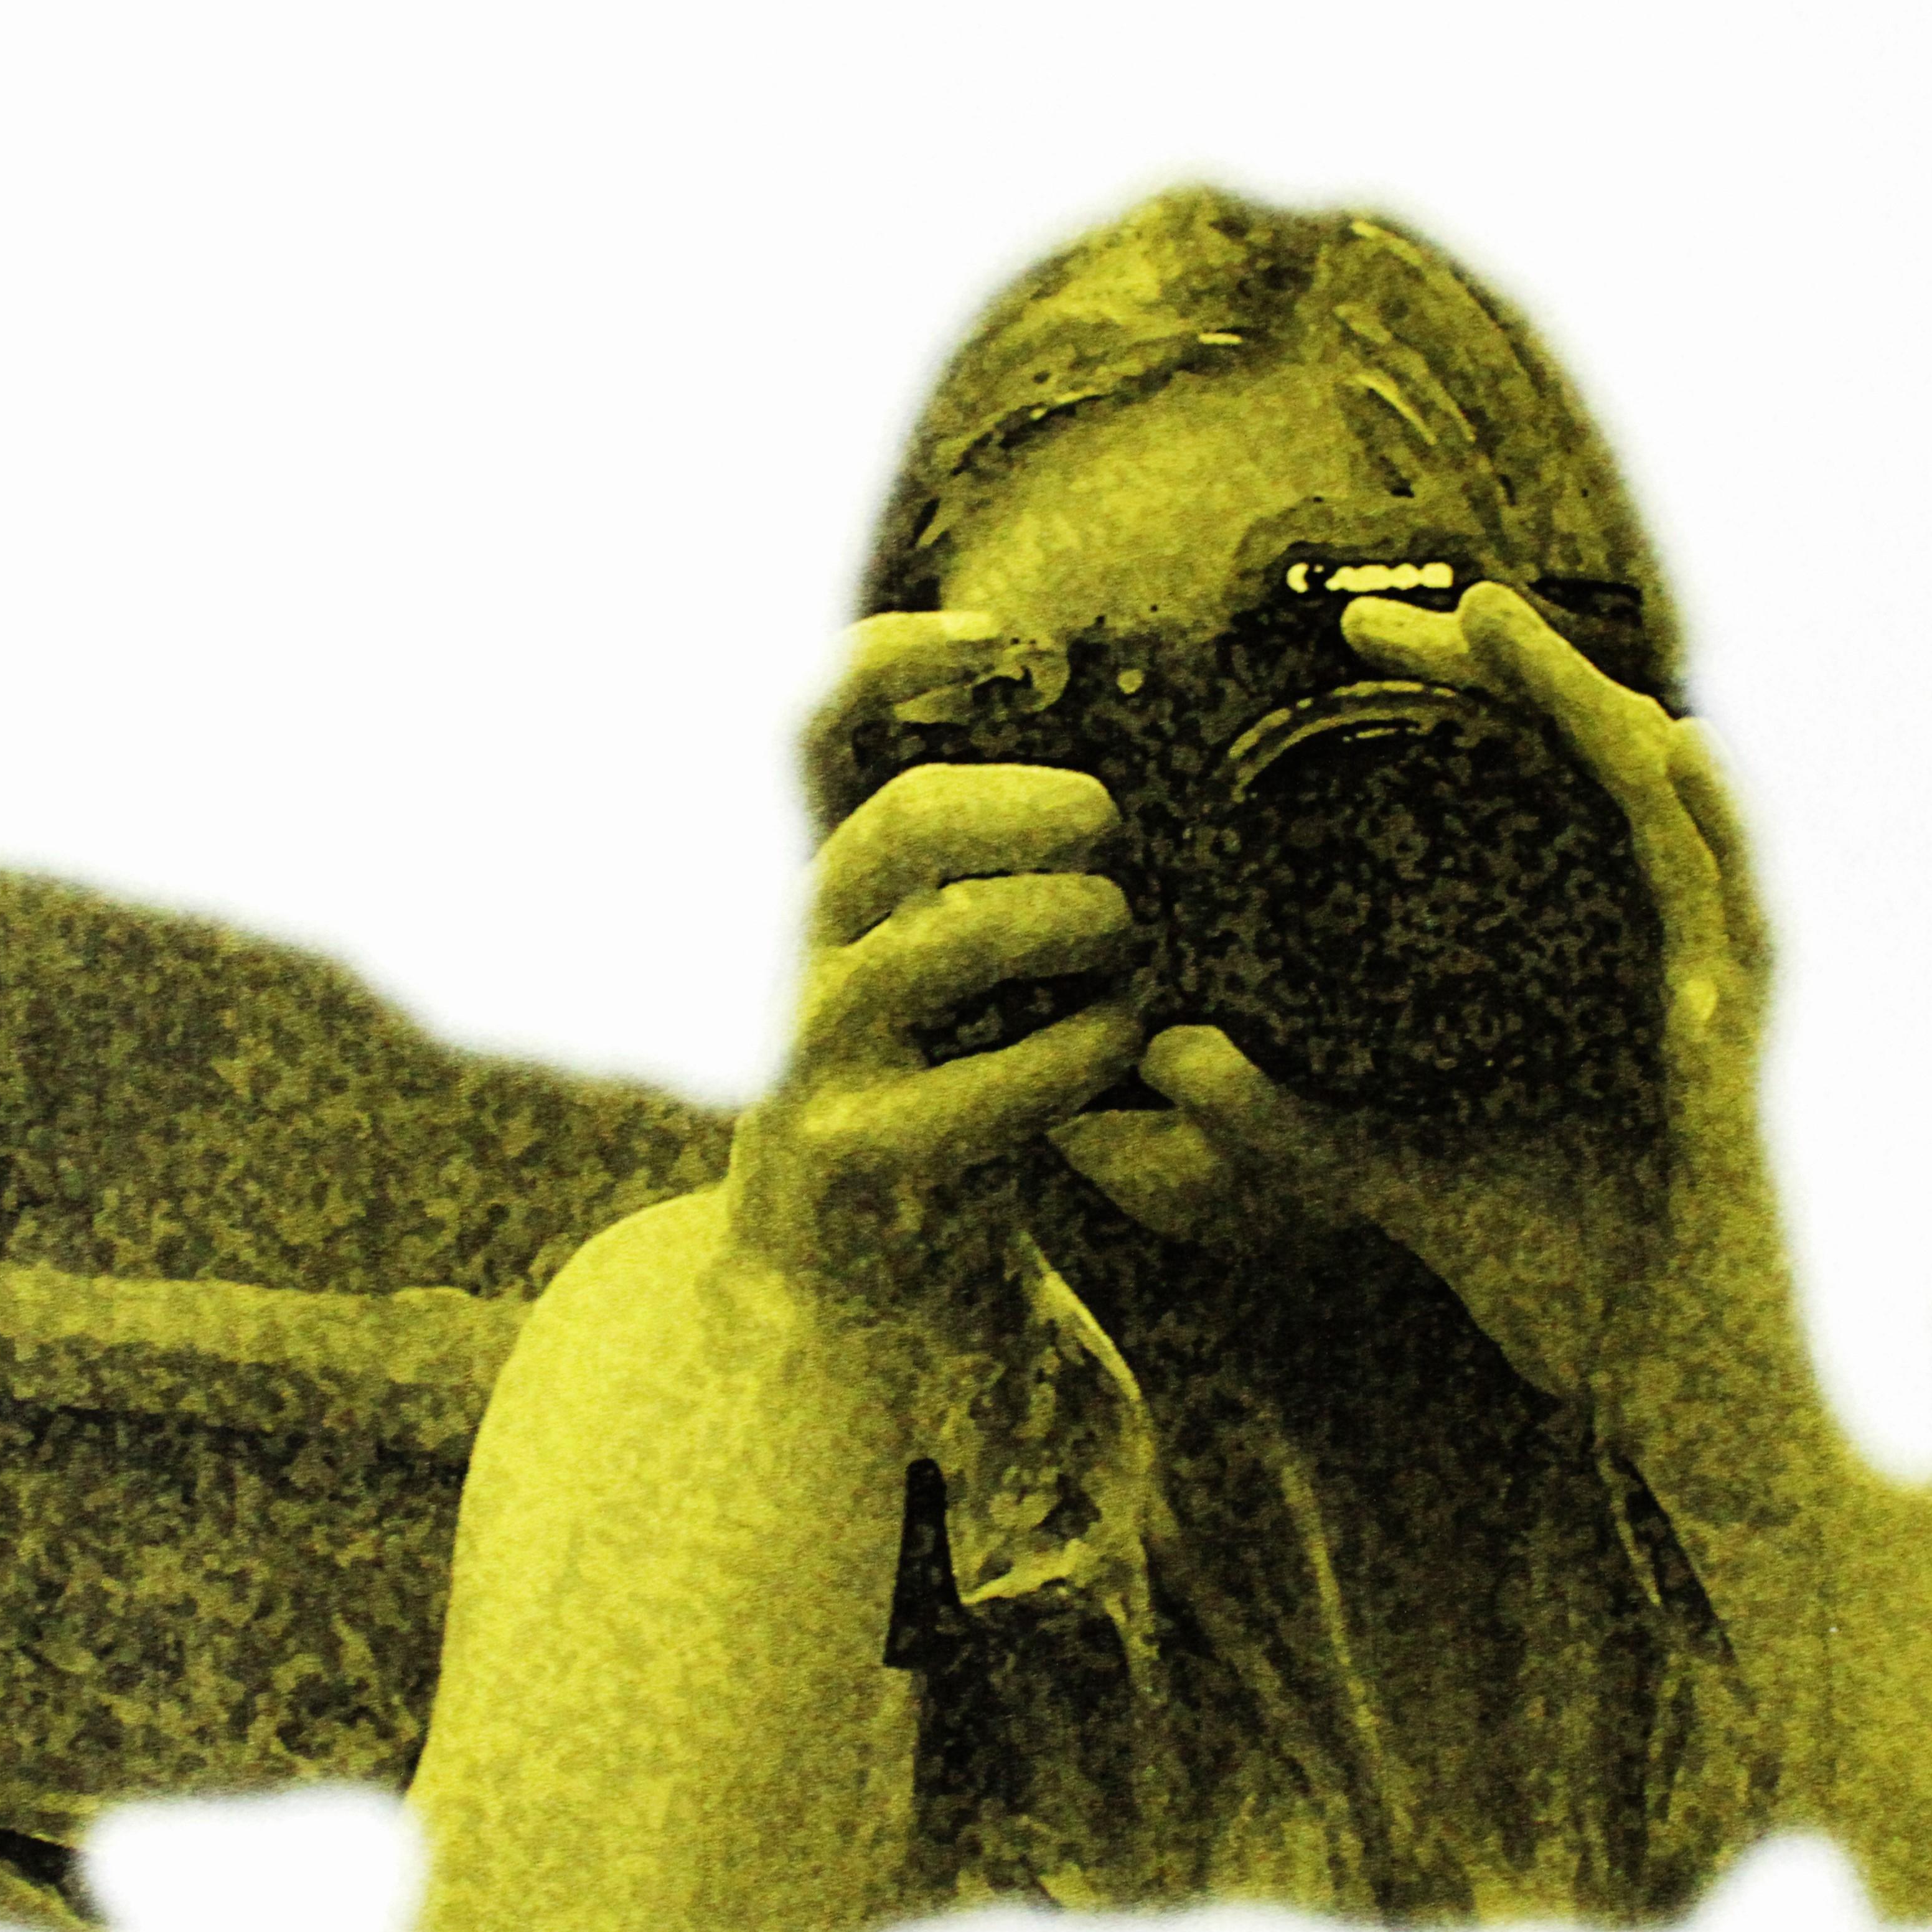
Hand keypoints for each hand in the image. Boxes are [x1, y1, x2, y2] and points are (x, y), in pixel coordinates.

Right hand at [729, 612, 1145, 1302]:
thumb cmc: (930, 1097)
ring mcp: (820, 1054)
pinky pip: (990, 1082)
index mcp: (822, 889)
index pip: (808, 738)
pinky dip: (1081, 1050)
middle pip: (901, 826)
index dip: (881, 664)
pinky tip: (1122, 1044)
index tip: (995, 644)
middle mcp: (803, 955)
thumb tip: (1101, 763)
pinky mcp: (863, 1152)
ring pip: (943, 941)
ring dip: (1068, 924)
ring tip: (1128, 942)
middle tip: (1112, 832)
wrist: (851, 1287)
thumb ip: (976, 877)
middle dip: (1029, 808)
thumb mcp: (935, 974)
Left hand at [1118, 581, 1784, 1424]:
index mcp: (1586, 964)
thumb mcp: (1397, 1180)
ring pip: (1668, 812)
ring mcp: (1713, 1000)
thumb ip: (1289, 1123)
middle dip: (1508, 674)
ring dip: (1590, 711)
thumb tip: (1166, 1053)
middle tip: (1395, 608)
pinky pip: (1732, 928)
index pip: (1528, 793)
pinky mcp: (1741, 1064)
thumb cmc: (1563, 1282)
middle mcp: (1655, 958)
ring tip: (1504, 626)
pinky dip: (1703, 844)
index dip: (1458, 705)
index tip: (1349, 644)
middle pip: (1595, 769)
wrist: (1678, 1401)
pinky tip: (1670, 762)